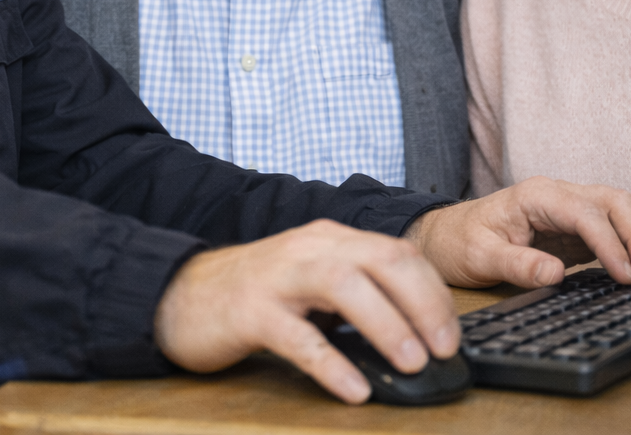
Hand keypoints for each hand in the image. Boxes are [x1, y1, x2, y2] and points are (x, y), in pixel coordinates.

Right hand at [152, 219, 457, 403]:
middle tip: (442, 349)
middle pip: (381, 260)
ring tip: (411, 363)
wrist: (179, 295)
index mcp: (329, 240)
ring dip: (386, 324)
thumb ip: (356, 292)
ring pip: (344, 287)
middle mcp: (308, 249)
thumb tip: (416, 330)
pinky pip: (299, 338)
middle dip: (423, 303)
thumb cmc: (253, 293)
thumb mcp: (311, 280)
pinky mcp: (250, 313)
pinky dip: (332, 365)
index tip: (451, 333)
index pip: (398, 252)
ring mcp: (278, 278)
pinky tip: (354, 389)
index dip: (433, 292)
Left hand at [406, 176, 630, 287]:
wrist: (447, 237)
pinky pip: (615, 227)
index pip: (586, 212)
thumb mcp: (480, 257)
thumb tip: (554, 273)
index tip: (625, 274)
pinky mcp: (576, 228)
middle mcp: (558, 195)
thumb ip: (517, 265)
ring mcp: (570, 209)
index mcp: (536, 195)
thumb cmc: (460, 242)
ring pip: (622, 209)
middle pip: (615, 201)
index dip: (611, 243)